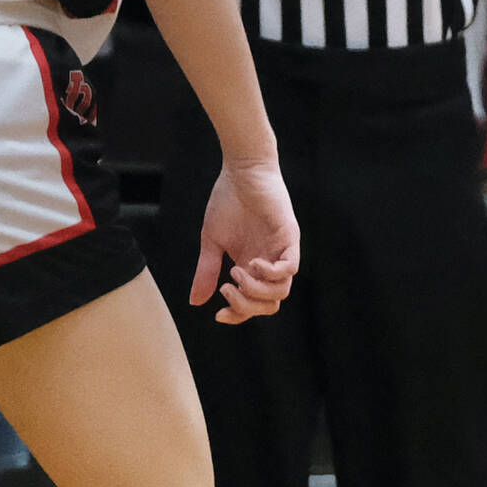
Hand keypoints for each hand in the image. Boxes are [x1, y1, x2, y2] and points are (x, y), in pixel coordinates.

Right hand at [192, 157, 300, 323]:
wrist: (240, 171)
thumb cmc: (228, 202)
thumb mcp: (212, 242)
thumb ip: (207, 271)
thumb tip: (196, 302)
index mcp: (252, 268)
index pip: (253, 304)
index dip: (238, 314)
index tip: (218, 315)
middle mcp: (269, 264)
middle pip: (270, 304)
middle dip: (247, 306)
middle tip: (227, 288)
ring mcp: (281, 252)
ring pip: (281, 291)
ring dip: (256, 289)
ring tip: (236, 272)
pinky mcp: (289, 238)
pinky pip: (290, 267)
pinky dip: (271, 273)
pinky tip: (252, 263)